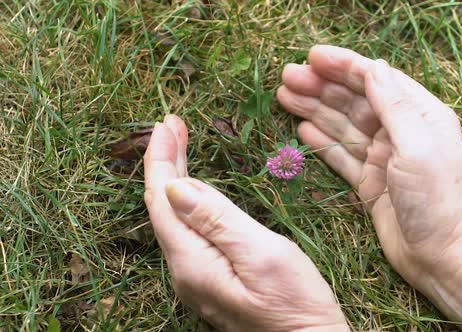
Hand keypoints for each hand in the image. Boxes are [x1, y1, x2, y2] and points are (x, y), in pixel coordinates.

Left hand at [143, 115, 348, 331]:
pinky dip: (188, 199)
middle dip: (166, 162)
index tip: (166, 123)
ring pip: (175, 217)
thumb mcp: (262, 253)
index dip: (161, 159)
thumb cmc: (295, 301)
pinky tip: (193, 186)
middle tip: (171, 125)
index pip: (163, 199)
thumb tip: (175, 188)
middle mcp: (185, 270)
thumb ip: (217, 219)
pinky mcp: (210, 276)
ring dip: (175, 176)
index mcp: (192, 261)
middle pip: (164, 206)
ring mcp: (196, 276)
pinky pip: (188, 230)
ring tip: (177, 145)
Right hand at [278, 46, 461, 329]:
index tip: (312, 57)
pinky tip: (303, 128)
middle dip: (322, 87)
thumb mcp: (418, 146)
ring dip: (316, 110)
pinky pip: (341, 156)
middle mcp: (400, 133)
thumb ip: (394, 106)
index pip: (377, 80)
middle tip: (287, 77)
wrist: (444, 257)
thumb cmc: (438, 200)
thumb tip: (375, 67)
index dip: (344, 66)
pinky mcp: (370, 184)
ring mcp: (383, 159)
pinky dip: (322, 142)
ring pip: (343, 127)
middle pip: (355, 101)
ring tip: (286, 95)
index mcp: (419, 116)